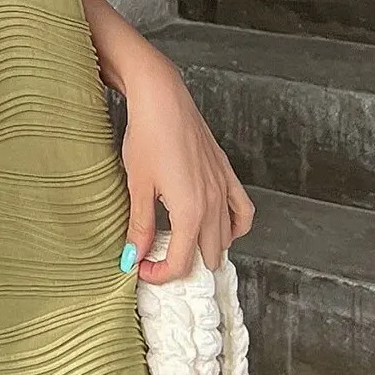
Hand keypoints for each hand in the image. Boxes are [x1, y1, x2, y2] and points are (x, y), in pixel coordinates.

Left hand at [120, 54, 254, 282]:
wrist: (163, 99)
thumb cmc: (147, 137)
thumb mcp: (138, 186)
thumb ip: (140, 226)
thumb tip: (133, 257)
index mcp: (190, 211)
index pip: (181, 262)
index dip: (160, 274)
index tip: (141, 269)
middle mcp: (213, 204)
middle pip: (207, 254)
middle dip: (182, 263)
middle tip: (157, 259)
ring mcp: (223, 188)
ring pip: (227, 236)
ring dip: (209, 248)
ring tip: (185, 248)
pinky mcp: (226, 174)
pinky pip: (241, 210)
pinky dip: (235, 226)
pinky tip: (220, 228)